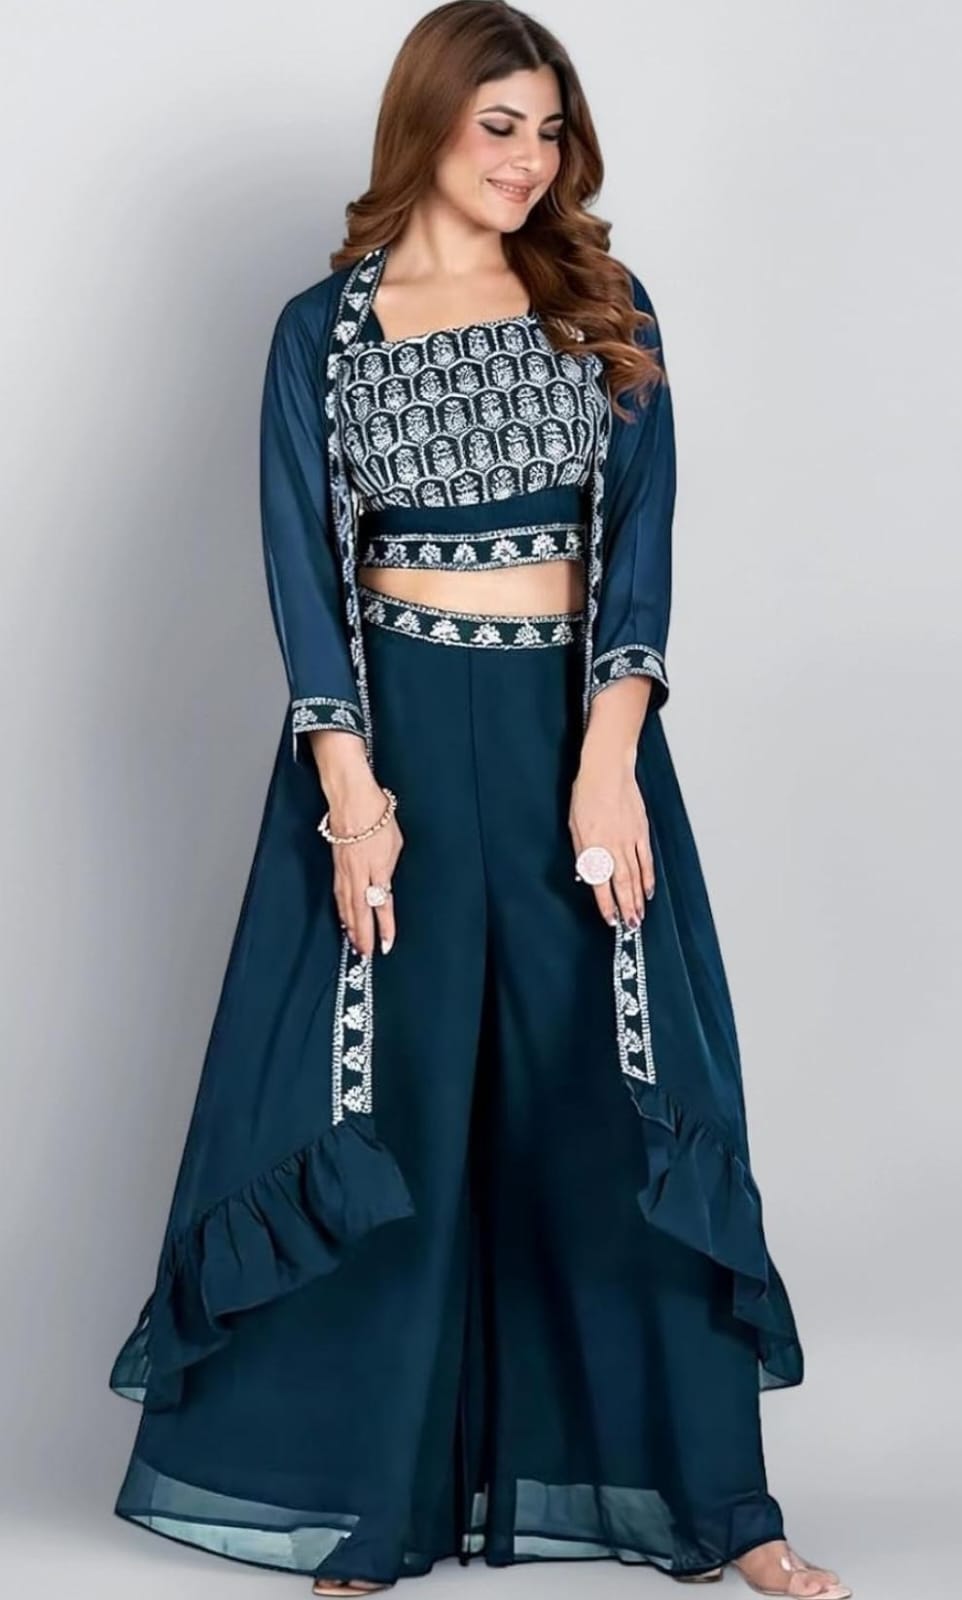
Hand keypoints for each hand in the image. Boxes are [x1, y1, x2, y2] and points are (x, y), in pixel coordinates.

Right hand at [309, 731, 402, 956]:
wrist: (350, 796)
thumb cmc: (376, 813)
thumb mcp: (395, 842)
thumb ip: (389, 866)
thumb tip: (384, 884)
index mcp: (377, 868)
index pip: (382, 905)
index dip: (384, 926)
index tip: (387, 943)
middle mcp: (358, 873)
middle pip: (360, 911)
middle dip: (363, 934)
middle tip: (367, 953)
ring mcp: (344, 869)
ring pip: (347, 904)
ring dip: (351, 925)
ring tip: (355, 942)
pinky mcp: (336, 864)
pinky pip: (339, 892)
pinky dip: (341, 908)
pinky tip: (343, 916)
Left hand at [569, 753, 654, 928]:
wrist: (607, 772)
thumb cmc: (586, 796)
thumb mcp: (574, 826)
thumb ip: (582, 852)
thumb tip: (588, 874)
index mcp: (592, 846)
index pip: (600, 883)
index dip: (605, 904)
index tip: (610, 919)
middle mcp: (611, 846)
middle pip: (621, 884)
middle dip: (626, 908)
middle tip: (631, 926)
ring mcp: (629, 840)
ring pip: (635, 876)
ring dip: (637, 898)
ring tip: (640, 915)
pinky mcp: (641, 832)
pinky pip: (646, 860)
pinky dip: (648, 877)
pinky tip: (648, 890)